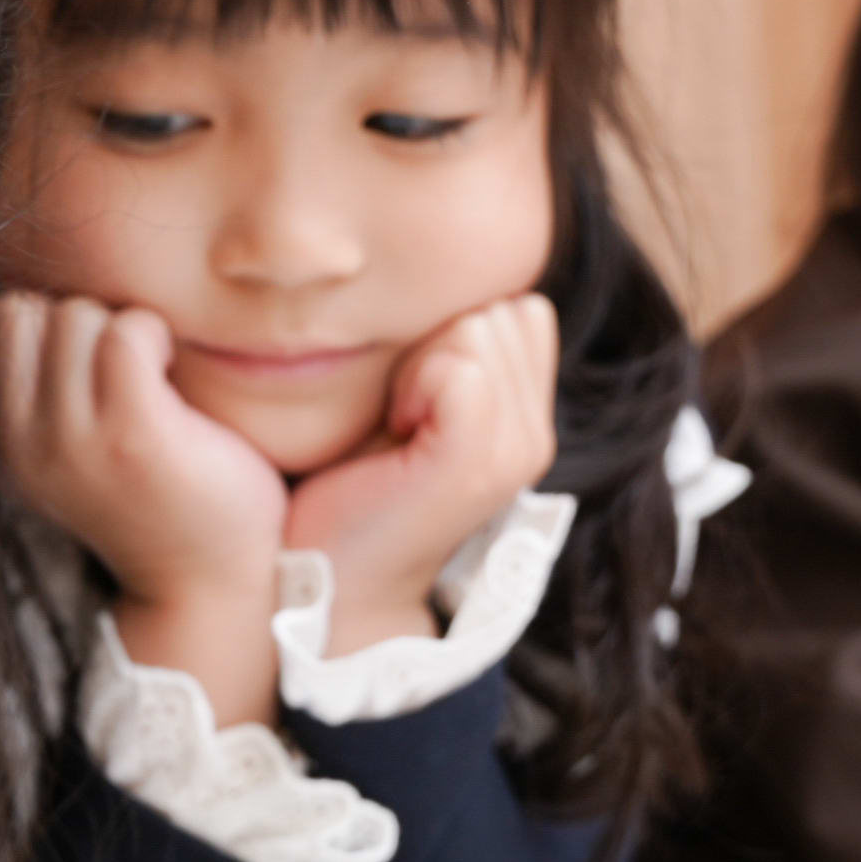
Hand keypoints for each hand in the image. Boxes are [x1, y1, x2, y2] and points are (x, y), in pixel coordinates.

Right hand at [0, 292, 291, 719]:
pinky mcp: (133, 434)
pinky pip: (128, 333)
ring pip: (74, 316)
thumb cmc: (143, 494)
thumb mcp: (59, 447)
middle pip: (20, 312)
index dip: (37, 323)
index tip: (80, 363)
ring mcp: (72, 442)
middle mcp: (19, 447)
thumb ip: (25, 388)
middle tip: (118, 366)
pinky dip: (154, 335)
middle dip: (75, 320)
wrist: (203, 580)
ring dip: (119, 327)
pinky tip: (170, 375)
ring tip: (146, 374)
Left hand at [280, 295, 561, 648]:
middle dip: (433, 335)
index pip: (515, 301)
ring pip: (481, 326)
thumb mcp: (404, 400)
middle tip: (393, 409)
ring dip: (419, 358)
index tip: (403, 391)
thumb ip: (443, 346)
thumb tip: (448, 283)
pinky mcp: (478, 463)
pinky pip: (461, 367)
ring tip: (393, 421)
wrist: (326, 578)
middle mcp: (534, 432)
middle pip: (500, 305)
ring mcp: (517, 450)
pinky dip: (414, 384)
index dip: (447, 326)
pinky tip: (394, 430)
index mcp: (523, 412)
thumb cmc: (346, 481)